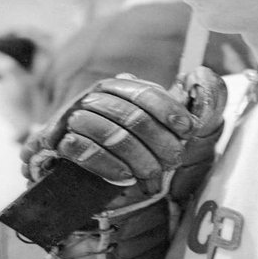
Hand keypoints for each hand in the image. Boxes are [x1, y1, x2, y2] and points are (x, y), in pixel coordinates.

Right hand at [20, 67, 225, 197]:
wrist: (76, 181)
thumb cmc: (125, 153)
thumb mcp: (157, 130)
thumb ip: (180, 108)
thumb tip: (202, 76)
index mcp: (115, 88)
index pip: (144, 93)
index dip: (169, 110)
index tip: (188, 131)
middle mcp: (92, 98)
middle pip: (131, 115)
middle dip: (158, 142)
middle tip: (173, 162)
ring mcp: (71, 119)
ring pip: (110, 133)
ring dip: (137, 158)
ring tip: (152, 176)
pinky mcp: (55, 144)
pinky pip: (83, 150)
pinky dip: (108, 166)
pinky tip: (125, 178)